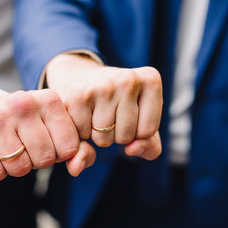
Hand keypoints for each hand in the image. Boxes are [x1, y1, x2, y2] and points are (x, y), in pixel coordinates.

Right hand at [0, 89, 95, 181]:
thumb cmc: (27, 127)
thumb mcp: (56, 131)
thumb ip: (79, 150)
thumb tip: (76, 168)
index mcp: (50, 99)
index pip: (70, 148)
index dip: (58, 153)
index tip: (46, 140)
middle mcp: (23, 103)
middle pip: (45, 159)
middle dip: (36, 161)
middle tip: (24, 144)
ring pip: (20, 168)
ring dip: (15, 167)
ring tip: (8, 147)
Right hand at [46, 54, 162, 159]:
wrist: (77, 77)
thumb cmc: (115, 102)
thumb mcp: (140, 120)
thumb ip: (149, 146)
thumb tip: (131, 151)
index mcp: (150, 79)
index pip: (147, 132)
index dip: (135, 132)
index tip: (126, 112)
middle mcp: (127, 78)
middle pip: (125, 137)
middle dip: (115, 134)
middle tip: (107, 113)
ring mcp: (102, 85)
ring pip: (103, 139)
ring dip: (96, 136)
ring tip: (94, 114)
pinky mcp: (78, 95)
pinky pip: (83, 136)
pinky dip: (80, 132)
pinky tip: (81, 114)